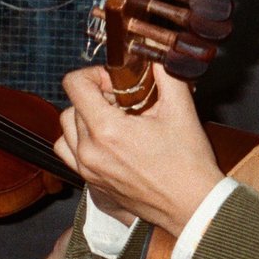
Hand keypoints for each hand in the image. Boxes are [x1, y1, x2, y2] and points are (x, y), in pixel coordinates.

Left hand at [56, 66, 224, 237]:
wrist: (193, 206)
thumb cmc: (188, 163)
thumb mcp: (181, 109)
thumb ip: (164, 73)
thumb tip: (153, 52)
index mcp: (107, 130)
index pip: (75, 84)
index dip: (94, 74)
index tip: (116, 81)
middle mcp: (89, 150)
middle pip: (74, 104)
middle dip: (97, 95)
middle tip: (125, 101)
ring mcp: (86, 169)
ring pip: (65, 127)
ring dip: (84, 117)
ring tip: (113, 119)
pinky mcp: (90, 181)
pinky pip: (67, 152)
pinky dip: (77, 140)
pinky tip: (103, 140)